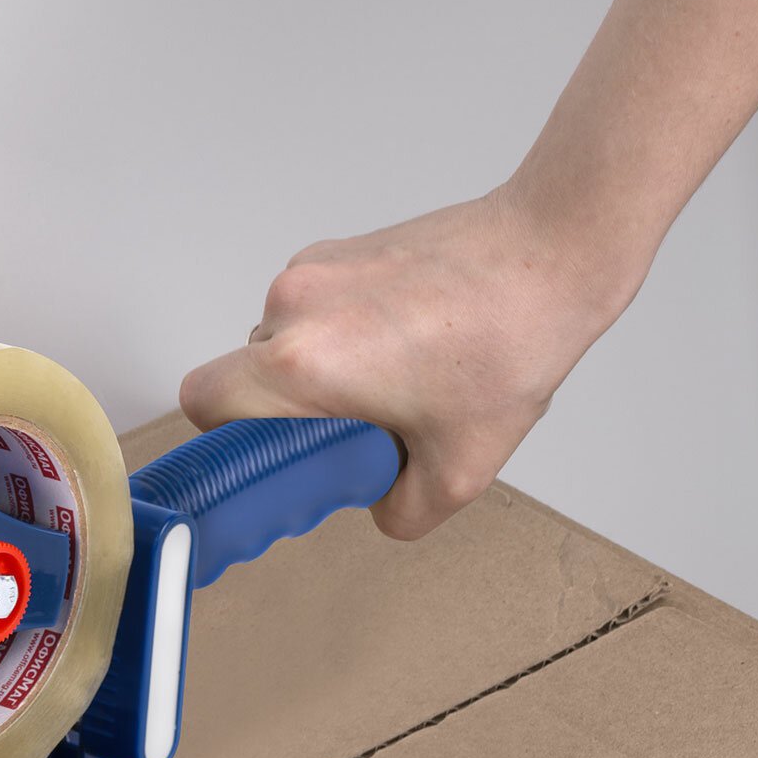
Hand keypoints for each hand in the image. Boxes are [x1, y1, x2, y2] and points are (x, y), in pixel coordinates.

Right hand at [179, 186, 639, 539]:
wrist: (553, 250)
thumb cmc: (510, 344)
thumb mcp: (461, 469)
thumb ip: (401, 511)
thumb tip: (377, 507)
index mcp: (304, 364)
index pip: (204, 401)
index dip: (222, 435)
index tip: (269, 449)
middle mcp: (293, 307)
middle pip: (248, 373)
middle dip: (291, 406)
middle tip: (357, 422)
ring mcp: (312, 268)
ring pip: (284, 339)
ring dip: (320, 366)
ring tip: (395, 373)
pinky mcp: (337, 246)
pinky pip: (313, 305)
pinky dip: (342, 328)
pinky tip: (405, 336)